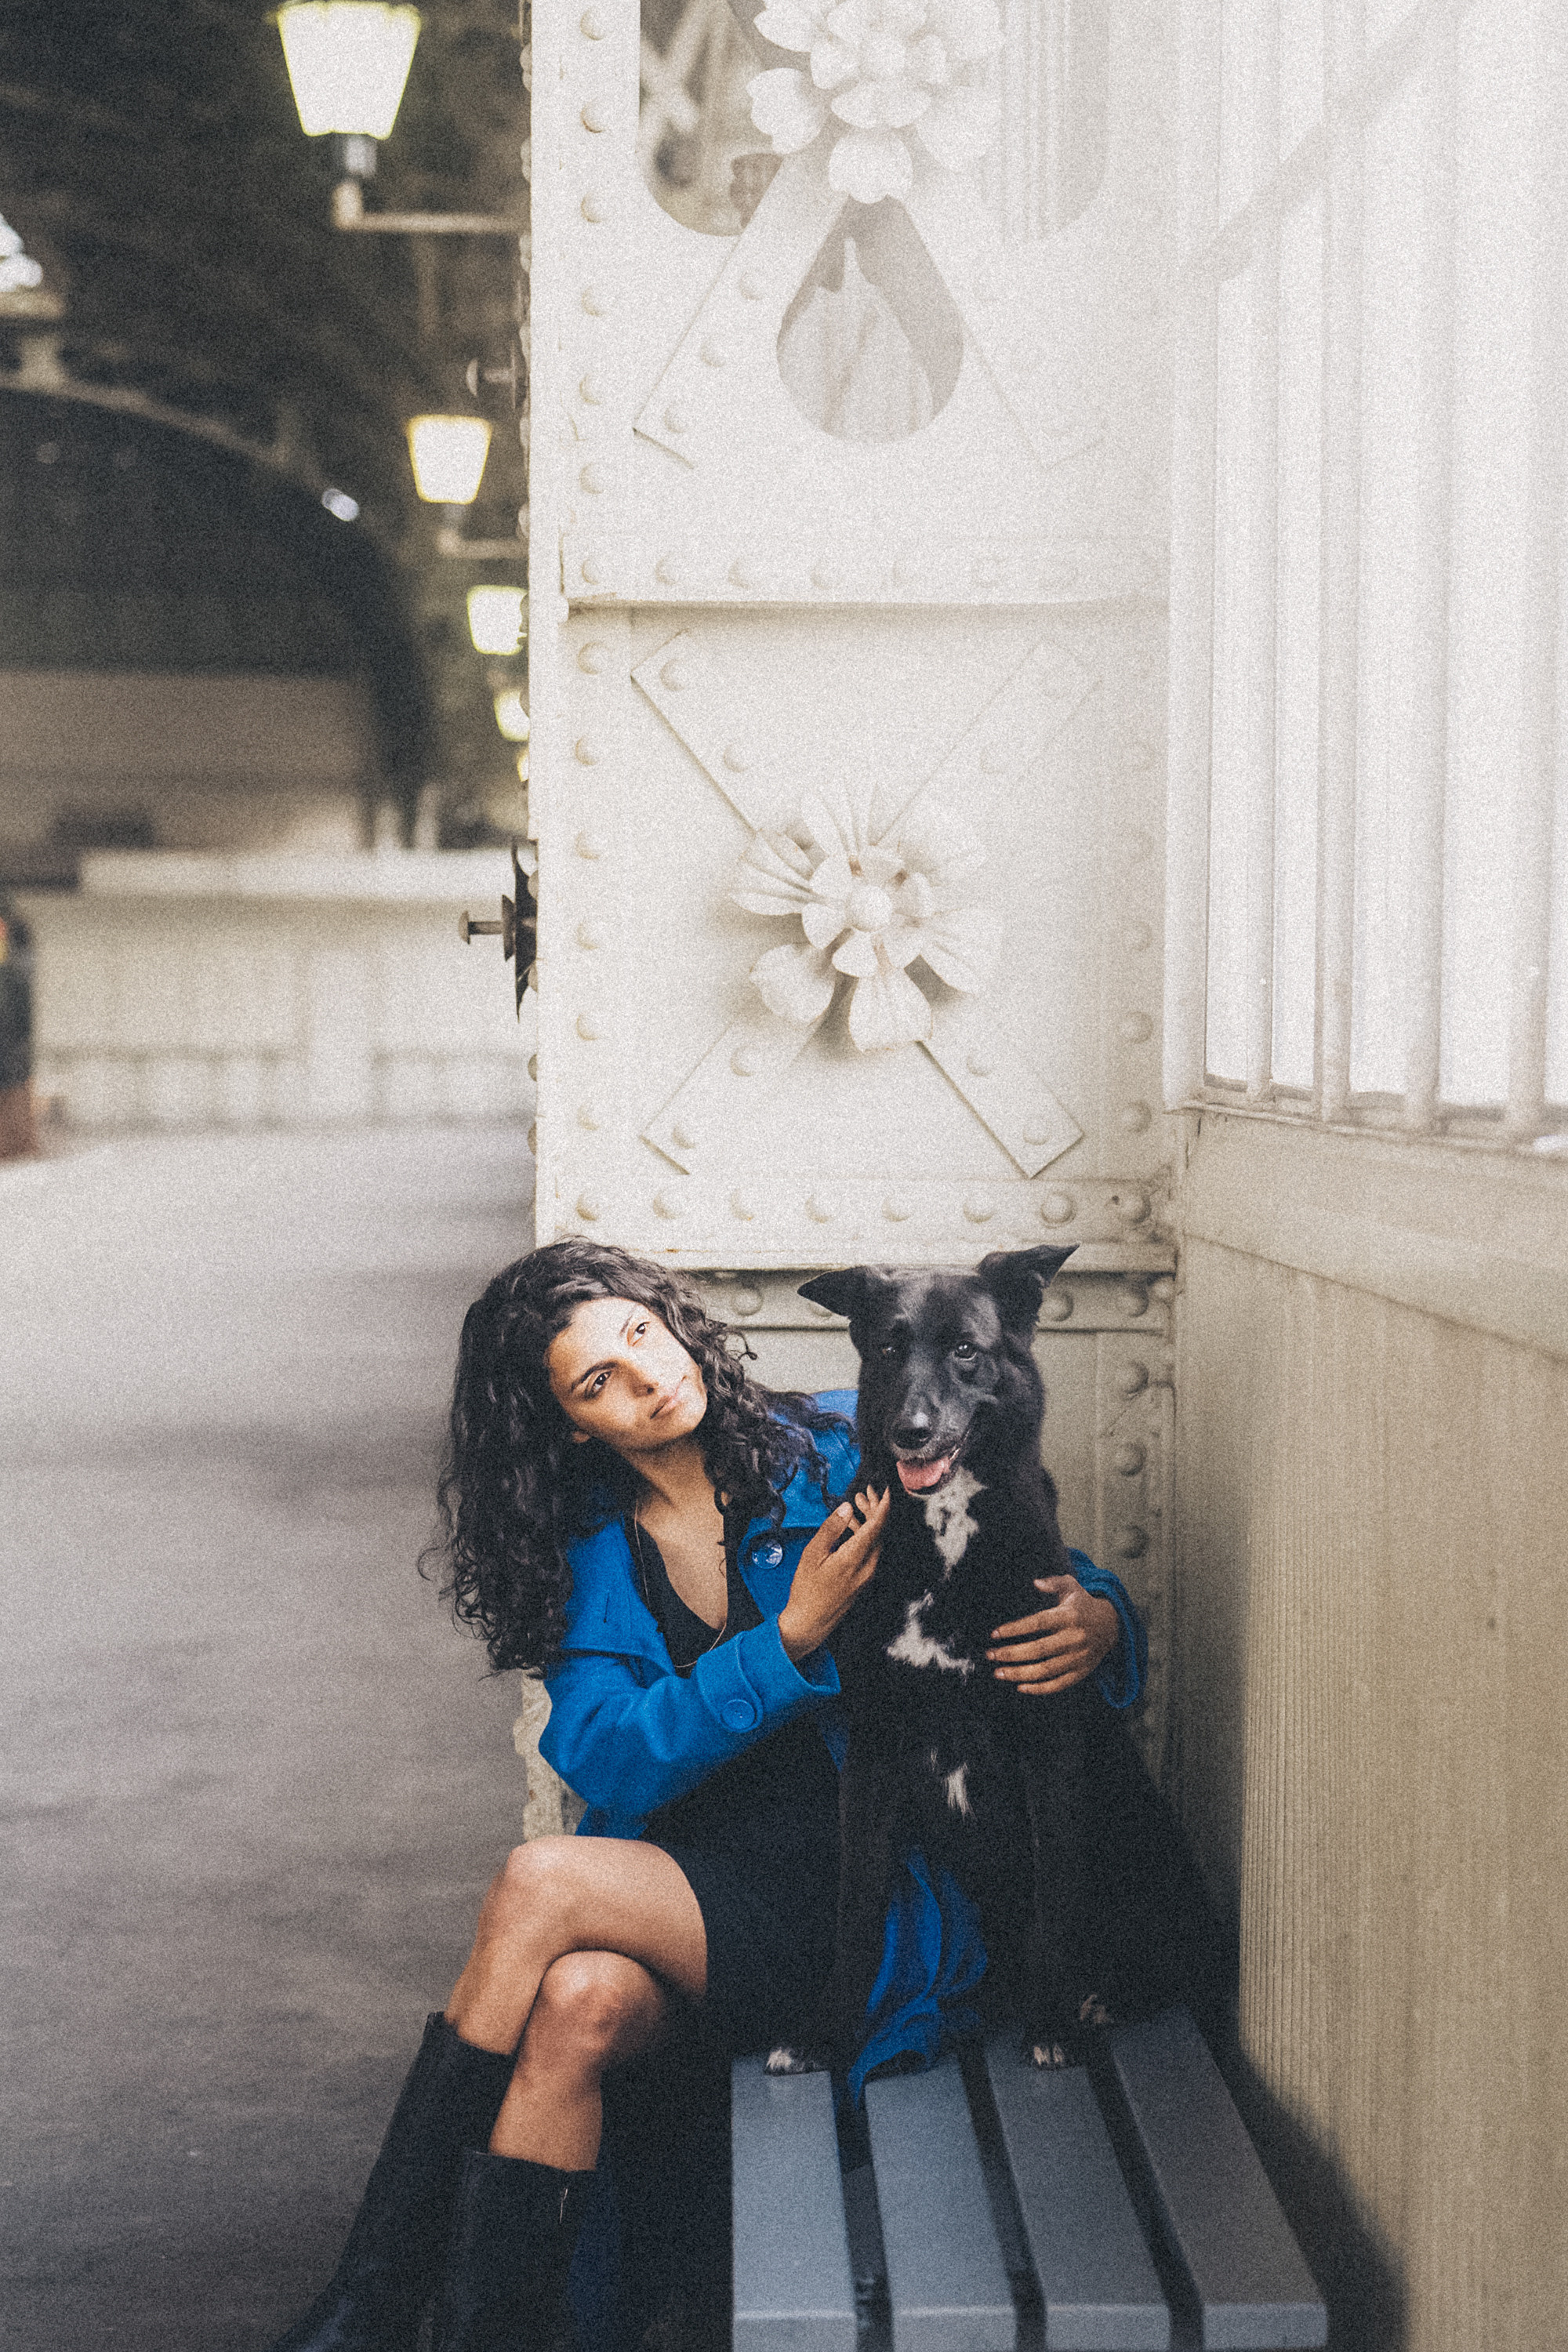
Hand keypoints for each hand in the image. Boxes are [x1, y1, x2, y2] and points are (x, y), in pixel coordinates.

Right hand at [777, 1487, 889, 1661]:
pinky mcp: (863, 1579)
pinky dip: (864, 1536)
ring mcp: (867, 1575)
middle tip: (864, 1493)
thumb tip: (846, 1508)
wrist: (809, 1622)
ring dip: (868, 1522)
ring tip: (855, 1506)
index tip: (885, 1489)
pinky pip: (870, 1551)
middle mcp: (867, 1566)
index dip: (883, 1505)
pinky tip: (851, 1528)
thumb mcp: (813, 1554)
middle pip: (880, 1532)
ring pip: (875, 1541)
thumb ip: (831, 1528)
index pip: (877, 1526)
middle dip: (874, 1509)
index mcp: (855, 1558)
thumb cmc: (807, 1591)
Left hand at [987, 1574, 1118, 1695]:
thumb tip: (1035, 1582)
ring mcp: (1078, 1658)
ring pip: (1046, 1670)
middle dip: (1011, 1654)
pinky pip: (1058, 1685)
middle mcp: (1074, 1638)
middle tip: (990, 1655)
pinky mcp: (1081, 1672)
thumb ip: (1054, 1582)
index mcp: (1069, 1616)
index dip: (1015, 1629)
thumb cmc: (1082, 1605)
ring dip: (1019, 1674)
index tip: (995, 1634)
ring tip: (998, 1673)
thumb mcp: (1071, 1587)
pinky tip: (1020, 1687)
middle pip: (1039, 1650)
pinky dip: (1039, 1689)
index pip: (1038, 1623)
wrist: (1111, 1626)